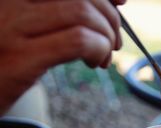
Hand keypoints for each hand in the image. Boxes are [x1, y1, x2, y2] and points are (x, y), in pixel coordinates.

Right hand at [0, 0, 125, 113]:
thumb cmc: (3, 57)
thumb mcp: (29, 24)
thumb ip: (64, 10)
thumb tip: (117, 1)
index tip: (122, 1)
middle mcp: (6, 1)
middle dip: (110, 17)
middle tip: (114, 42)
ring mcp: (9, 26)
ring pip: (82, 13)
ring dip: (106, 36)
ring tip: (103, 56)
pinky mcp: (19, 59)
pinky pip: (78, 41)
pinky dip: (98, 49)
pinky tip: (95, 62)